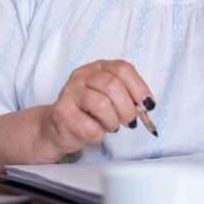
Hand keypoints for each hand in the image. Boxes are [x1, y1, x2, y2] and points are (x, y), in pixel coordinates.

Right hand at [35, 60, 153, 161]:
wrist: (57, 127)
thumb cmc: (89, 112)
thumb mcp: (109, 98)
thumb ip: (126, 96)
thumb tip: (145, 106)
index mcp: (97, 68)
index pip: (122, 68)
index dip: (139, 87)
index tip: (147, 105)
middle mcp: (82, 75)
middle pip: (112, 85)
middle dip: (127, 108)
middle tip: (129, 122)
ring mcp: (69, 92)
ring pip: (102, 104)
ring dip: (113, 121)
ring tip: (111, 126)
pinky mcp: (62, 112)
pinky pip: (90, 126)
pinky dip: (98, 134)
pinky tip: (95, 132)